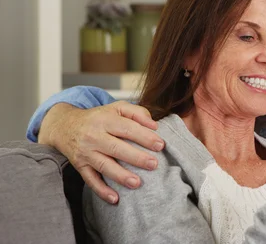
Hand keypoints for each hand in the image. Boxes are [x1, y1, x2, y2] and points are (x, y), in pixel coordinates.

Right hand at [38, 101, 163, 203]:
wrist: (64, 126)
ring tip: (137, 183)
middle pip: (116, 148)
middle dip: (136, 157)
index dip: (144, 136)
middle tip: (154, 164)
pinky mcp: (80, 166)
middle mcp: (94, 136)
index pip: (127, 128)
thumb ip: (137, 112)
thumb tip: (154, 125)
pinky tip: (115, 198)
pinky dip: (101, 190)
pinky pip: (90, 180)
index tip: (160, 145)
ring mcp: (86, 152)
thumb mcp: (117, 107)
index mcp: (105, 120)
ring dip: (120, 176)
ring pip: (104, 166)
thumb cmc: (99, 117)